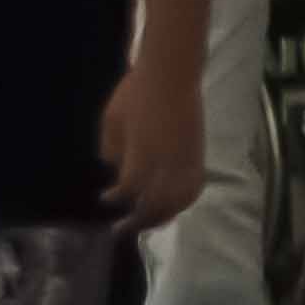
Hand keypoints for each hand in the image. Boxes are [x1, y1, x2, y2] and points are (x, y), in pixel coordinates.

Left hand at [104, 65, 205, 227]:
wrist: (170, 75)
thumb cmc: (134, 94)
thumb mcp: (110, 121)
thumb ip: (111, 150)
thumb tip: (115, 169)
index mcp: (140, 156)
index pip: (128, 189)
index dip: (116, 199)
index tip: (106, 199)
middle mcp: (165, 164)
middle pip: (155, 204)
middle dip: (139, 220)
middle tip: (123, 228)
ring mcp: (185, 161)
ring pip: (178, 200)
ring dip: (163, 215)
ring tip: (149, 221)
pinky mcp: (198, 155)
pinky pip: (194, 187)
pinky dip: (183, 201)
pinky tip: (173, 203)